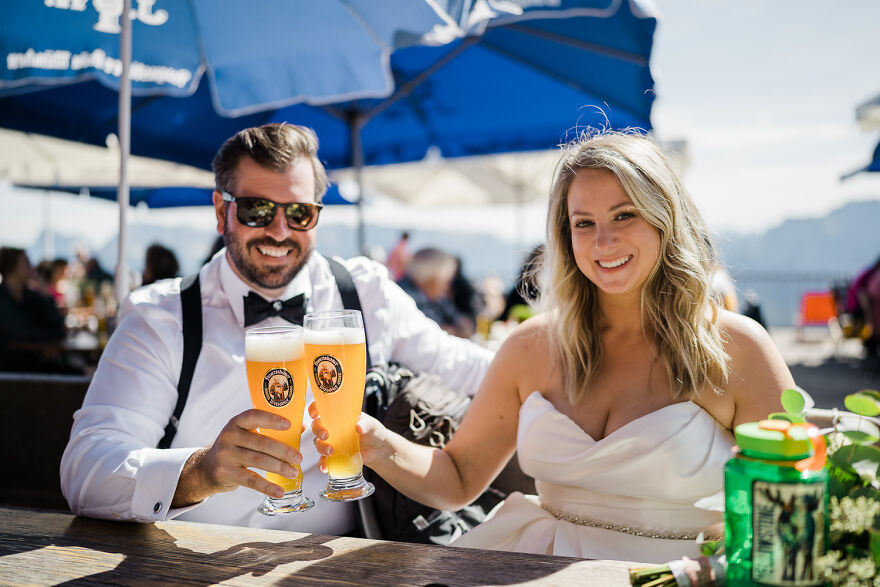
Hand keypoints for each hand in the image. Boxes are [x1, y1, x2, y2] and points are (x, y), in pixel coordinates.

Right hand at [172, 409, 301, 506]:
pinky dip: (267, 487)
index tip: (289, 424)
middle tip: (299, 458)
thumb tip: (302, 427)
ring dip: (279, 467)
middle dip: (283, 451)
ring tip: (293, 472)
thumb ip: (269, 430)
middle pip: (261, 443)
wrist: (206, 469)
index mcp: (236, 423)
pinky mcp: (226, 473)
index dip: (271, 419)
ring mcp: (226, 455)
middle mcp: (229, 437)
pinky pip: (251, 480)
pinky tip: (279, 491)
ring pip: (258, 461)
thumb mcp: (246, 435)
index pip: (253, 416)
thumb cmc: (235, 448)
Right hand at [308, 402, 387, 473]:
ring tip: (331, 451)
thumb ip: (366, 424)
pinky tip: (326, 467)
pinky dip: (322, 463)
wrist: (379, 451)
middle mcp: (334, 428)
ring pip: (318, 443)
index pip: (323, 408)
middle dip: (318, 430)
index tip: (315, 414)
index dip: (315, 409)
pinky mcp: (334, 455)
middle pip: (317, 426)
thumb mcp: (372, 426)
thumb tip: (359, 425)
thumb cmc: (374, 433)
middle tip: (326, 435)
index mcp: (341, 416)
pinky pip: (323, 459)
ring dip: (321, 447)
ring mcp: (333, 442)